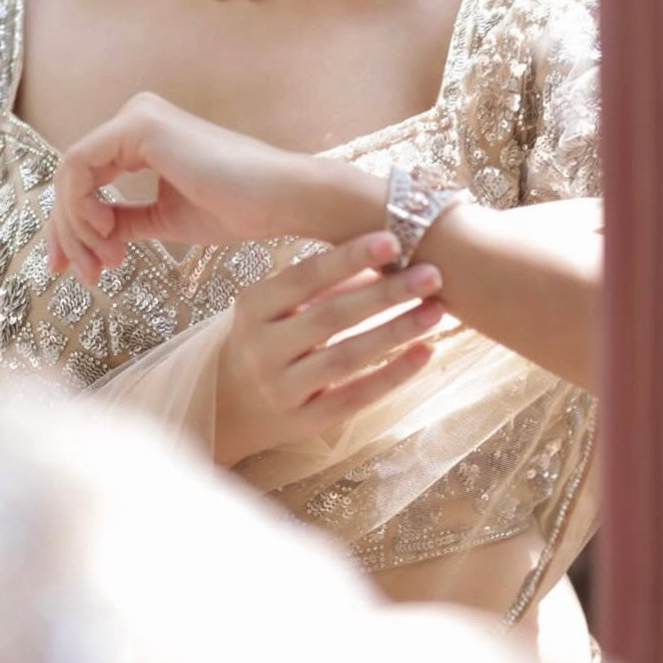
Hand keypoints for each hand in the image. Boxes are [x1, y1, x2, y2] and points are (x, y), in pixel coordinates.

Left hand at [46, 92, 331, 283]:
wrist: (278, 199)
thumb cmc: (235, 208)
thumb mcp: (164, 219)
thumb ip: (124, 220)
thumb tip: (90, 236)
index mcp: (141, 136)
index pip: (86, 178)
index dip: (70, 226)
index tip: (78, 270)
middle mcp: (134, 117)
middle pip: (73, 176)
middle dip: (67, 231)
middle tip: (81, 274)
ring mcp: (135, 117)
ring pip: (71, 174)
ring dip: (77, 227)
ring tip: (104, 262)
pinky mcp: (138, 125)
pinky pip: (80, 167)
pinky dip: (83, 207)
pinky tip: (108, 234)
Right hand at [214, 233, 443, 467]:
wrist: (227, 403)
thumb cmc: (264, 336)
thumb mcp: (273, 304)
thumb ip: (318, 282)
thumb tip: (381, 254)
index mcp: (253, 306)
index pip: (305, 276)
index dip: (348, 257)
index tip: (392, 239)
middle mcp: (263, 347)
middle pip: (330, 317)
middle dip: (384, 293)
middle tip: (431, 274)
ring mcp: (282, 388)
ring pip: (345, 358)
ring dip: (395, 332)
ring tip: (436, 310)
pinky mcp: (304, 422)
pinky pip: (354, 398)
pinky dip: (392, 375)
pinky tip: (424, 352)